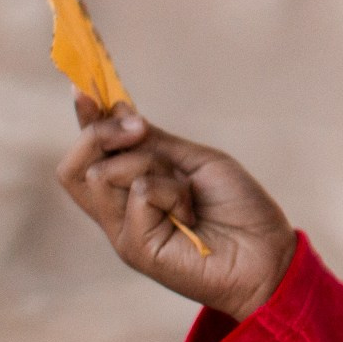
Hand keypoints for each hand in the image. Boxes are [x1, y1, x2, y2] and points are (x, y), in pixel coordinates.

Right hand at [56, 95, 295, 320]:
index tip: (81, 89)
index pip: (89, 157)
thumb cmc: (240, 209)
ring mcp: (124, 232)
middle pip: (74, 167)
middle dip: (99, 134)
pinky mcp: (135, 249)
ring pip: (101, 175)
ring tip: (185, 188)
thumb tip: (117, 109)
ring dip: (148, 164)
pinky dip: (172, 192)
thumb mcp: (196, 163)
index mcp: (131, 192)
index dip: (82, 123)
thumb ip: (155, 144)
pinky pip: (140, 193)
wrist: (268, 253)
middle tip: (138, 126)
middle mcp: (120, 213)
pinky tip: (192, 214)